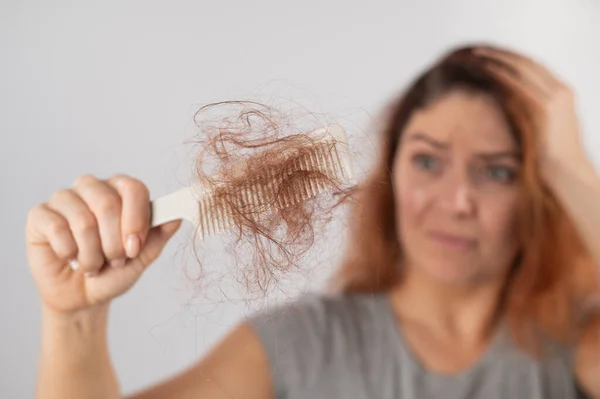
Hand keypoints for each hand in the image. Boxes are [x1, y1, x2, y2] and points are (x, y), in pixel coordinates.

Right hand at [26, 174, 181, 315]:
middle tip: (115, 260)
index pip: (134, 188)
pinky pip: (57, 228)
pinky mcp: (40, 214)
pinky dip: (69, 252)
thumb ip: (158, 235)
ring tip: (93, 265)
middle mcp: (93, 187)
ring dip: (92, 254)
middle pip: (107, 203)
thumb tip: (177, 217)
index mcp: (120, 190)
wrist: (83, 296)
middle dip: (114, 243)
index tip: (134, 248)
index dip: (136, 220)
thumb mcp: (142, 257)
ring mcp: (64, 198)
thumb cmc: (114, 271)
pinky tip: (70, 258)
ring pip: (83, 220)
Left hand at [474, 46, 590, 173]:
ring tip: (475, 54)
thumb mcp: (539, 128)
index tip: (490, 54)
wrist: (565, 174)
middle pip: (527, 63)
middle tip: (478, 50)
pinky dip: (499, 73)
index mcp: (562, 94)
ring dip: (496, 59)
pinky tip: (484, 68)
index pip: (534, 67)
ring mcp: (554, 99)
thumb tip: (504, 103)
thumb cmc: (549, 159)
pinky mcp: (544, 109)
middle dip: (501, 54)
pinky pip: (518, 84)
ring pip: (521, 69)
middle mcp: (561, 92)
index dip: (510, 58)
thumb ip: (527, 112)